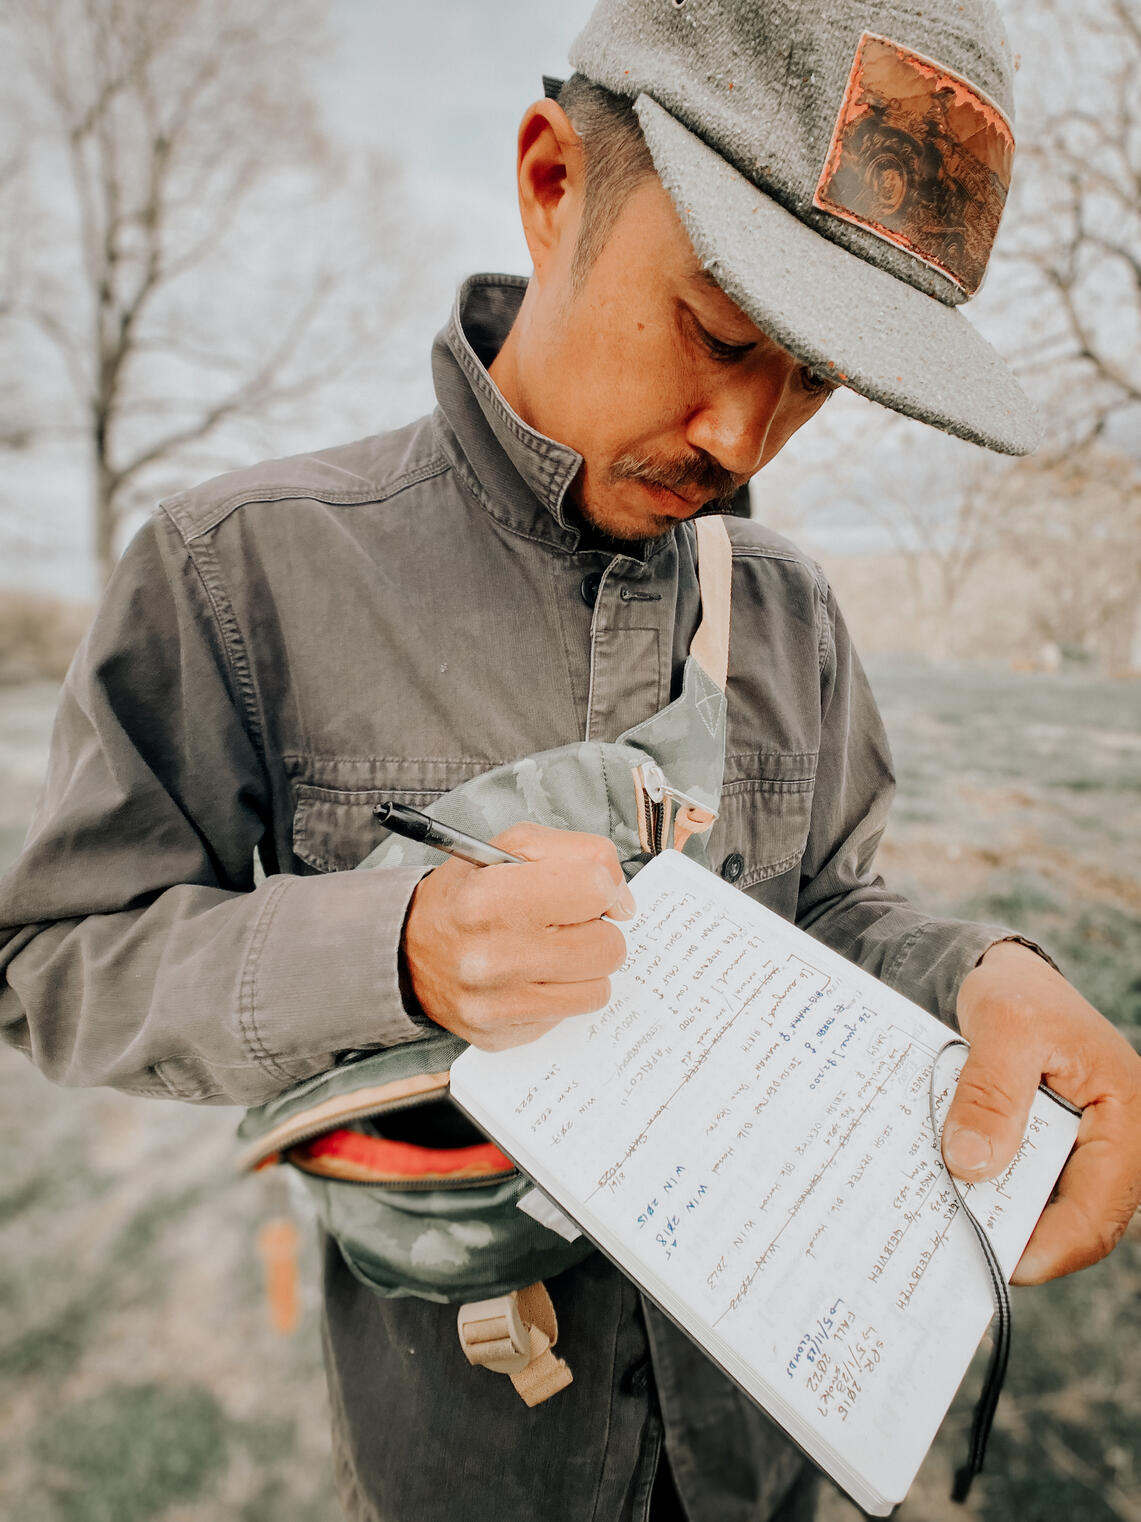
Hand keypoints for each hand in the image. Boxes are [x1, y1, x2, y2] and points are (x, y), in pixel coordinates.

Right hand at [401, 822, 634, 1050]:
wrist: (407, 949)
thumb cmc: (468, 894)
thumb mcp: (512, 846)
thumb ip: (580, 854)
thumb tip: (623, 903)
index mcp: (493, 897)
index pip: (595, 887)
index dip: (601, 886)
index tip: (588, 892)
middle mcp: (492, 955)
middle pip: (607, 947)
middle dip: (595, 931)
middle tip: (564, 925)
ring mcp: (496, 1003)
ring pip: (597, 989)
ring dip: (582, 968)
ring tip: (549, 952)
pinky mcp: (500, 1035)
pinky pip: (567, 1016)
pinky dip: (559, 996)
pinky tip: (530, 978)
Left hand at [945, 939, 1140, 1283]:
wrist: (1004, 974)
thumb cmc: (1017, 992)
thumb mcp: (1004, 1026)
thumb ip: (990, 1093)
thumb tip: (971, 1165)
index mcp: (1126, 1119)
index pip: (1097, 1213)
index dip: (1048, 1248)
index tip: (994, 1263)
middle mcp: (1114, 1144)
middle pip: (1073, 1221)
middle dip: (1016, 1237)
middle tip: (953, 1248)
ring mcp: (1083, 1150)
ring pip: (1046, 1207)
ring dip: (999, 1216)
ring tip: (943, 1223)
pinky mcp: (1050, 1147)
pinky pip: (1024, 1184)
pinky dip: (989, 1191)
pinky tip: (946, 1191)